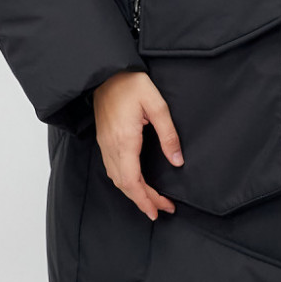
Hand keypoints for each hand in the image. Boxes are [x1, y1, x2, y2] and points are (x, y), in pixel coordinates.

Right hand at [92, 70, 183, 220]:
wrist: (106, 71)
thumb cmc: (131, 83)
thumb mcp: (157, 104)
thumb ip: (168, 134)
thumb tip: (177, 161)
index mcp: (124, 140)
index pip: (133, 181)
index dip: (146, 199)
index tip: (159, 210)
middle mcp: (111, 146)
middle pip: (124, 184)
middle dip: (143, 200)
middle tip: (162, 209)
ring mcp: (104, 143)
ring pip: (116, 178)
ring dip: (134, 192)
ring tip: (151, 200)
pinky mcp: (103, 139)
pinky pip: (112, 168)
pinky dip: (124, 181)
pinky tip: (135, 182)